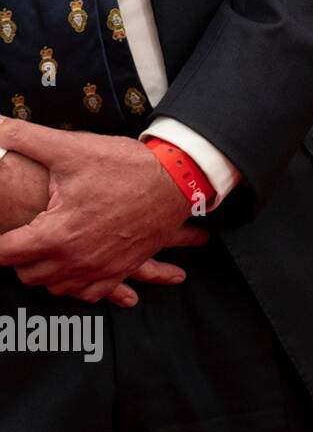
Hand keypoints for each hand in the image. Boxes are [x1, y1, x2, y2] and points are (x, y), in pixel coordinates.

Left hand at [0, 120, 207, 305]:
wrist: (177, 180)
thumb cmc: (127, 167)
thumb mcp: (72, 149)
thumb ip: (25, 139)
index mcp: (58, 233)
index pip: (5, 253)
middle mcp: (78, 258)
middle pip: (28, 274)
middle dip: (18, 256)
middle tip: (20, 235)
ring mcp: (102, 267)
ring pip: (56, 287)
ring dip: (45, 272)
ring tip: (43, 251)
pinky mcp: (122, 269)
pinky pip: (89, 293)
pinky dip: (77, 285)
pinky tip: (73, 268)